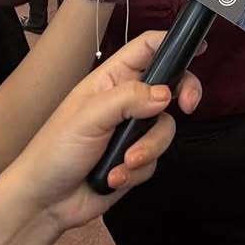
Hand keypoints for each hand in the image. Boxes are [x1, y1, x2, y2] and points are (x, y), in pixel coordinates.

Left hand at [17, 30, 202, 229]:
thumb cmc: (54, 150)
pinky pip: (157, 159)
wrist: (45, 202)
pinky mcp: (137, 159)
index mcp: (111, 79)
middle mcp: (126, 101)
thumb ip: (129, 99)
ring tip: (122, 162)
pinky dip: (138, 170)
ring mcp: (132, 131)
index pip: (147, 48)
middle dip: (183, 95)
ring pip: (166, 128)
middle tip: (188, 106)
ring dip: (148, 149)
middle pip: (171, 85)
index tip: (199, 48)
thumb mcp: (88, 116)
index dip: (173, 42)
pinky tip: (113, 177)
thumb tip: (166, 93)